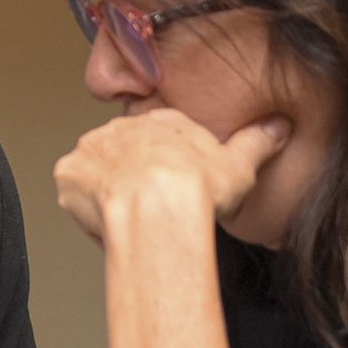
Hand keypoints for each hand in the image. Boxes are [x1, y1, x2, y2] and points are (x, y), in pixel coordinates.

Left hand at [53, 108, 289, 241]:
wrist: (158, 208)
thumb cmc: (199, 189)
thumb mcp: (240, 164)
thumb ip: (257, 143)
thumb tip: (280, 126)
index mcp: (160, 121)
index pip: (160, 139)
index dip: (167, 169)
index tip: (173, 190)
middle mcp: (120, 128)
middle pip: (125, 156)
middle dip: (135, 181)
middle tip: (153, 210)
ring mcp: (90, 149)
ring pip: (97, 175)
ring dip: (109, 196)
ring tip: (134, 221)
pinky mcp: (67, 174)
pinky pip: (75, 196)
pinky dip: (89, 214)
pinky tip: (112, 227)